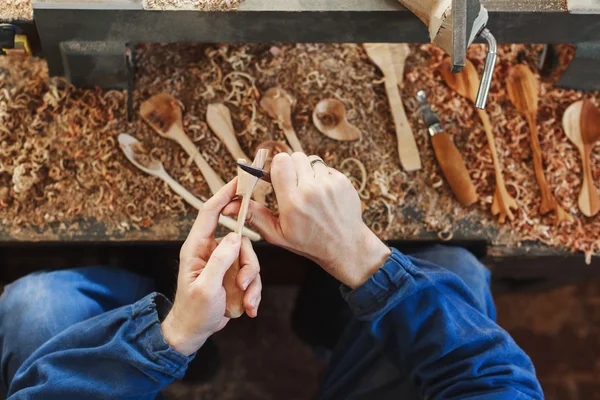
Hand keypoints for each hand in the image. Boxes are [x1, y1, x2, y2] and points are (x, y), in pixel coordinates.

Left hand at [161, 179, 262, 355]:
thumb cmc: (193, 311)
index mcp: (197, 247)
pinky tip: (249, 308)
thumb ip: (220, 260)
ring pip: (249, 259)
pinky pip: (252, 276)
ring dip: (251, 282)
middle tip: (243, 284)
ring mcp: (224, 263)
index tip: (240, 181)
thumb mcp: (206, 287)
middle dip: (248, 263)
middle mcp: (211, 251)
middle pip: (240, 240)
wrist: (194, 332)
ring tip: (245, 302)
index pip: (210, 212)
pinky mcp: (233, 275)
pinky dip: (253, 293)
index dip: (224, 194)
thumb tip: (234, 236)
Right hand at [223, 153, 390, 288]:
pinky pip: (326, 168)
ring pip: (311, 161)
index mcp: (293, 202)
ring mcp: (330, 185)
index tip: (276, 176)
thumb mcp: (277, 234)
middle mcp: (312, 191)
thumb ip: (254, 215)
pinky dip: (322, 178)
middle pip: (295, 156)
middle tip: (292, 184)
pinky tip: (323, 196)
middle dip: (291, 167)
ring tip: (309, 192)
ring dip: (307, 173)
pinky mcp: (344, 182)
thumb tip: (229, 204)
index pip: (280, 161)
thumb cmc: (308, 242)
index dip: (276, 166)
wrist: (345, 246)